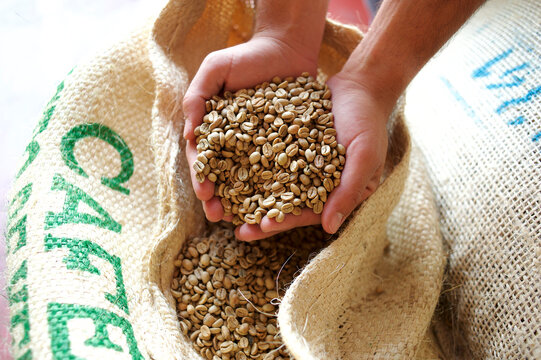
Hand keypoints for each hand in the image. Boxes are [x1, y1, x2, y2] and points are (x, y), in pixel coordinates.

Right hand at [183, 35, 318, 223]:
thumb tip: (188, 133)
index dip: (202, 178)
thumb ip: (197, 96)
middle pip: (226, 177)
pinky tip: (279, 205)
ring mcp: (262, 147)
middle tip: (219, 217)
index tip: (204, 194)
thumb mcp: (215, 69)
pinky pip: (282, 169)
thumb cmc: (246, 56)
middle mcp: (237, 144)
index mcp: (216, 131)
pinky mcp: (287, 145)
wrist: (286, 48)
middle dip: (220, 199)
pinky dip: (279, 188)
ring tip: (246, 221)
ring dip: (247, 202)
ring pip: (252, 180)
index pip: (205, 160)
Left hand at [236, 72, 388, 239]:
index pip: (308, 213)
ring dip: (251, 196)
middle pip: (286, 204)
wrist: (360, 85)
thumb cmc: (368, 122)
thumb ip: (348, 191)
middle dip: (262, 217)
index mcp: (336, 194)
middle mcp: (315, 183)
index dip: (285, 221)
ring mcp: (300, 164)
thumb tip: (329, 229)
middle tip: (237, 230)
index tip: (262, 227)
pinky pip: (268, 158)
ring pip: (272, 185)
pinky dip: (251, 165)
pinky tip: (228, 169)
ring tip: (225, 208)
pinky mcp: (288, 145)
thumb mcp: (364, 156)